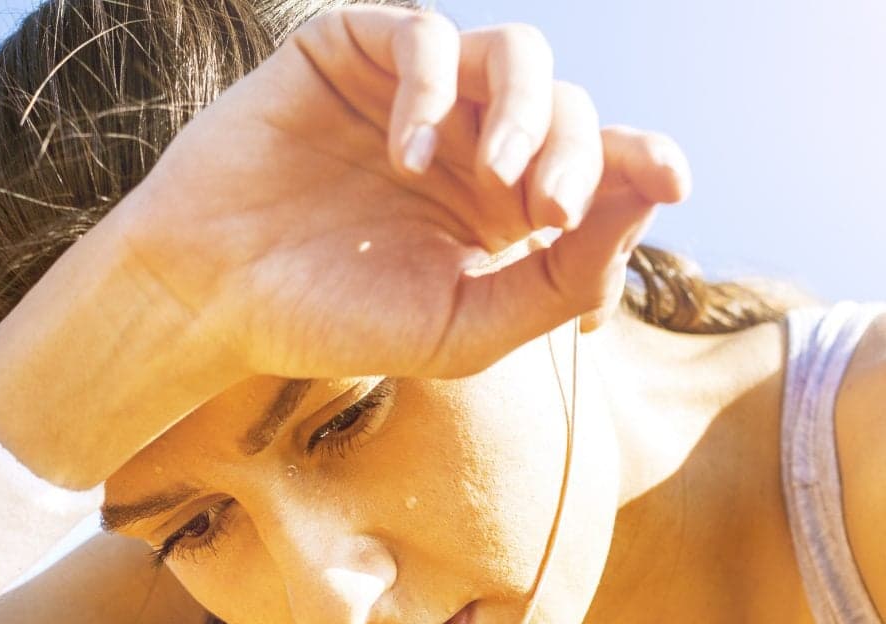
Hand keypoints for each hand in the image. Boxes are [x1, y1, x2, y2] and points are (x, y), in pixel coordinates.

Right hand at [110, 3, 689, 381]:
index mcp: (504, 210)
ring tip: (496, 178)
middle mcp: (469, 142)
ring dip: (525, 109)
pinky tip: (405, 155)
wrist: (210, 297)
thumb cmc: (332, 322)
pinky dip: (431, 87)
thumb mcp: (465, 328)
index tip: (675, 179)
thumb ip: (561, 278)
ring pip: (517, 54)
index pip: (599, 166)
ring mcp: (414, 93)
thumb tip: (654, 196)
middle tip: (547, 209)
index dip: (643, 161)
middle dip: (577, 154)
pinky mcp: (354, 50)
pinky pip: (426, 34)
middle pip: (570, 108)